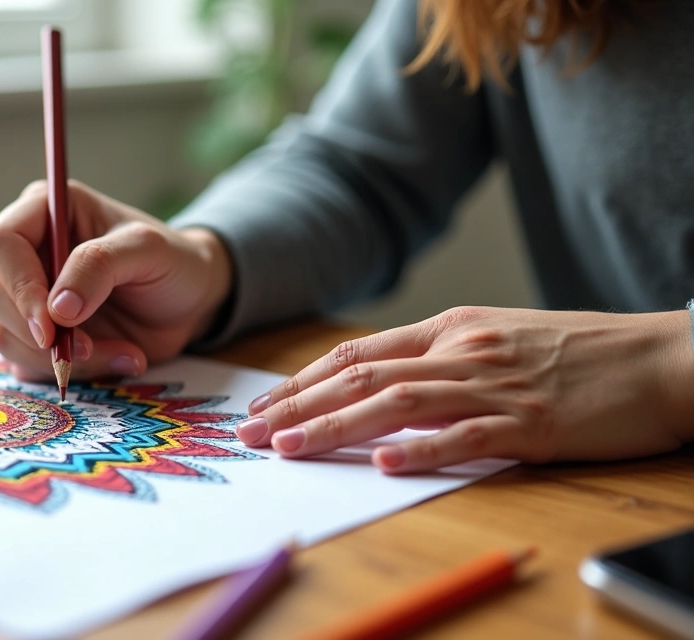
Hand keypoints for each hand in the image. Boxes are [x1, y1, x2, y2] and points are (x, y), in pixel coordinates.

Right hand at [0, 180, 231, 380]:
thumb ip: (99, 265)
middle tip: (86, 347)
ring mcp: (29, 299)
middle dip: (36, 330)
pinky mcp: (38, 339)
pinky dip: (71, 374)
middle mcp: (28, 254)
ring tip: (122, 353)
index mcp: (45, 213)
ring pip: (4, 335)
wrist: (191, 304)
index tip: (50, 324)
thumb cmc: (171, 262)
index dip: (19, 285)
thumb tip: (56, 307)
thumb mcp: (147, 250)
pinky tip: (118, 361)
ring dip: (58, 358)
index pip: (1, 243)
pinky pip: (26, 365)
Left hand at [238, 306, 693, 472]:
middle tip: (251, 435)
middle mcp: (462, 350)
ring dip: (336, 427)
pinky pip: (469, 436)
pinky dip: (422, 449)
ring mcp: (496, 385)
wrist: (662, 357)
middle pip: (362, 377)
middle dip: (298, 407)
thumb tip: (379, 388)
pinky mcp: (533, 423)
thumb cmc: (578, 353)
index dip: (302, 381)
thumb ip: (439, 360)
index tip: (262, 409)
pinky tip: (384, 463)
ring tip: (289, 449)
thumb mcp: (497, 340)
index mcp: (451, 329)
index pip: (357, 354)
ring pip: (399, 403)